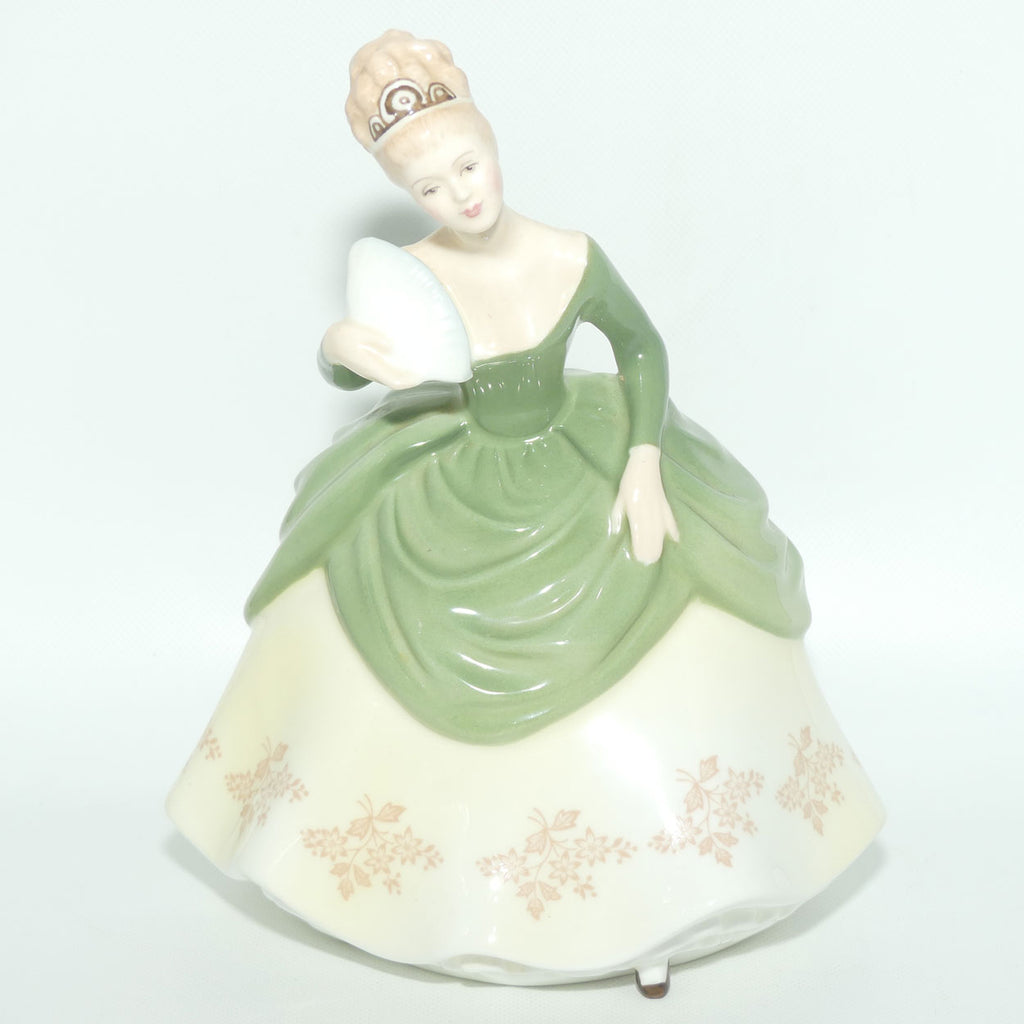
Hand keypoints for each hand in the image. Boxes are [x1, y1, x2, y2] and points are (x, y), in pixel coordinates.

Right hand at [320, 319, 421, 389]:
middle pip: (398, 381)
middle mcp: (375, 373)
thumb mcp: (355, 332)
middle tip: (430, 369)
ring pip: (396, 377)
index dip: (407, 381)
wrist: (333, 344)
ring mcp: (376, 372)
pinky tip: (413, 358)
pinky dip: (404, 368)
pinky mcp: (377, 368)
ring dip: (410, 373)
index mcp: (369, 366)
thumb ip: (372, 338)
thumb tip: (390, 345)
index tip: (420, 376)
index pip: (392, 380)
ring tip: (425, 363)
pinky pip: (393, 372)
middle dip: (414, 378)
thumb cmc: (344, 338)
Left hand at [610, 444, 679, 564]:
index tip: (639, 558)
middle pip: (651, 534)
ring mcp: (659, 508)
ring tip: (658, 557)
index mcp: (635, 508)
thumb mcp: (619, 497)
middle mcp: (648, 510)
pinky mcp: (666, 504)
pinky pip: (671, 519)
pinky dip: (674, 530)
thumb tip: (615, 530)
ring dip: (659, 544)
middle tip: (648, 563)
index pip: (639, 531)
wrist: (645, 463)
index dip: (640, 545)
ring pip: (661, 530)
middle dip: (650, 549)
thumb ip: (618, 514)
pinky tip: (676, 541)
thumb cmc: (629, 480)